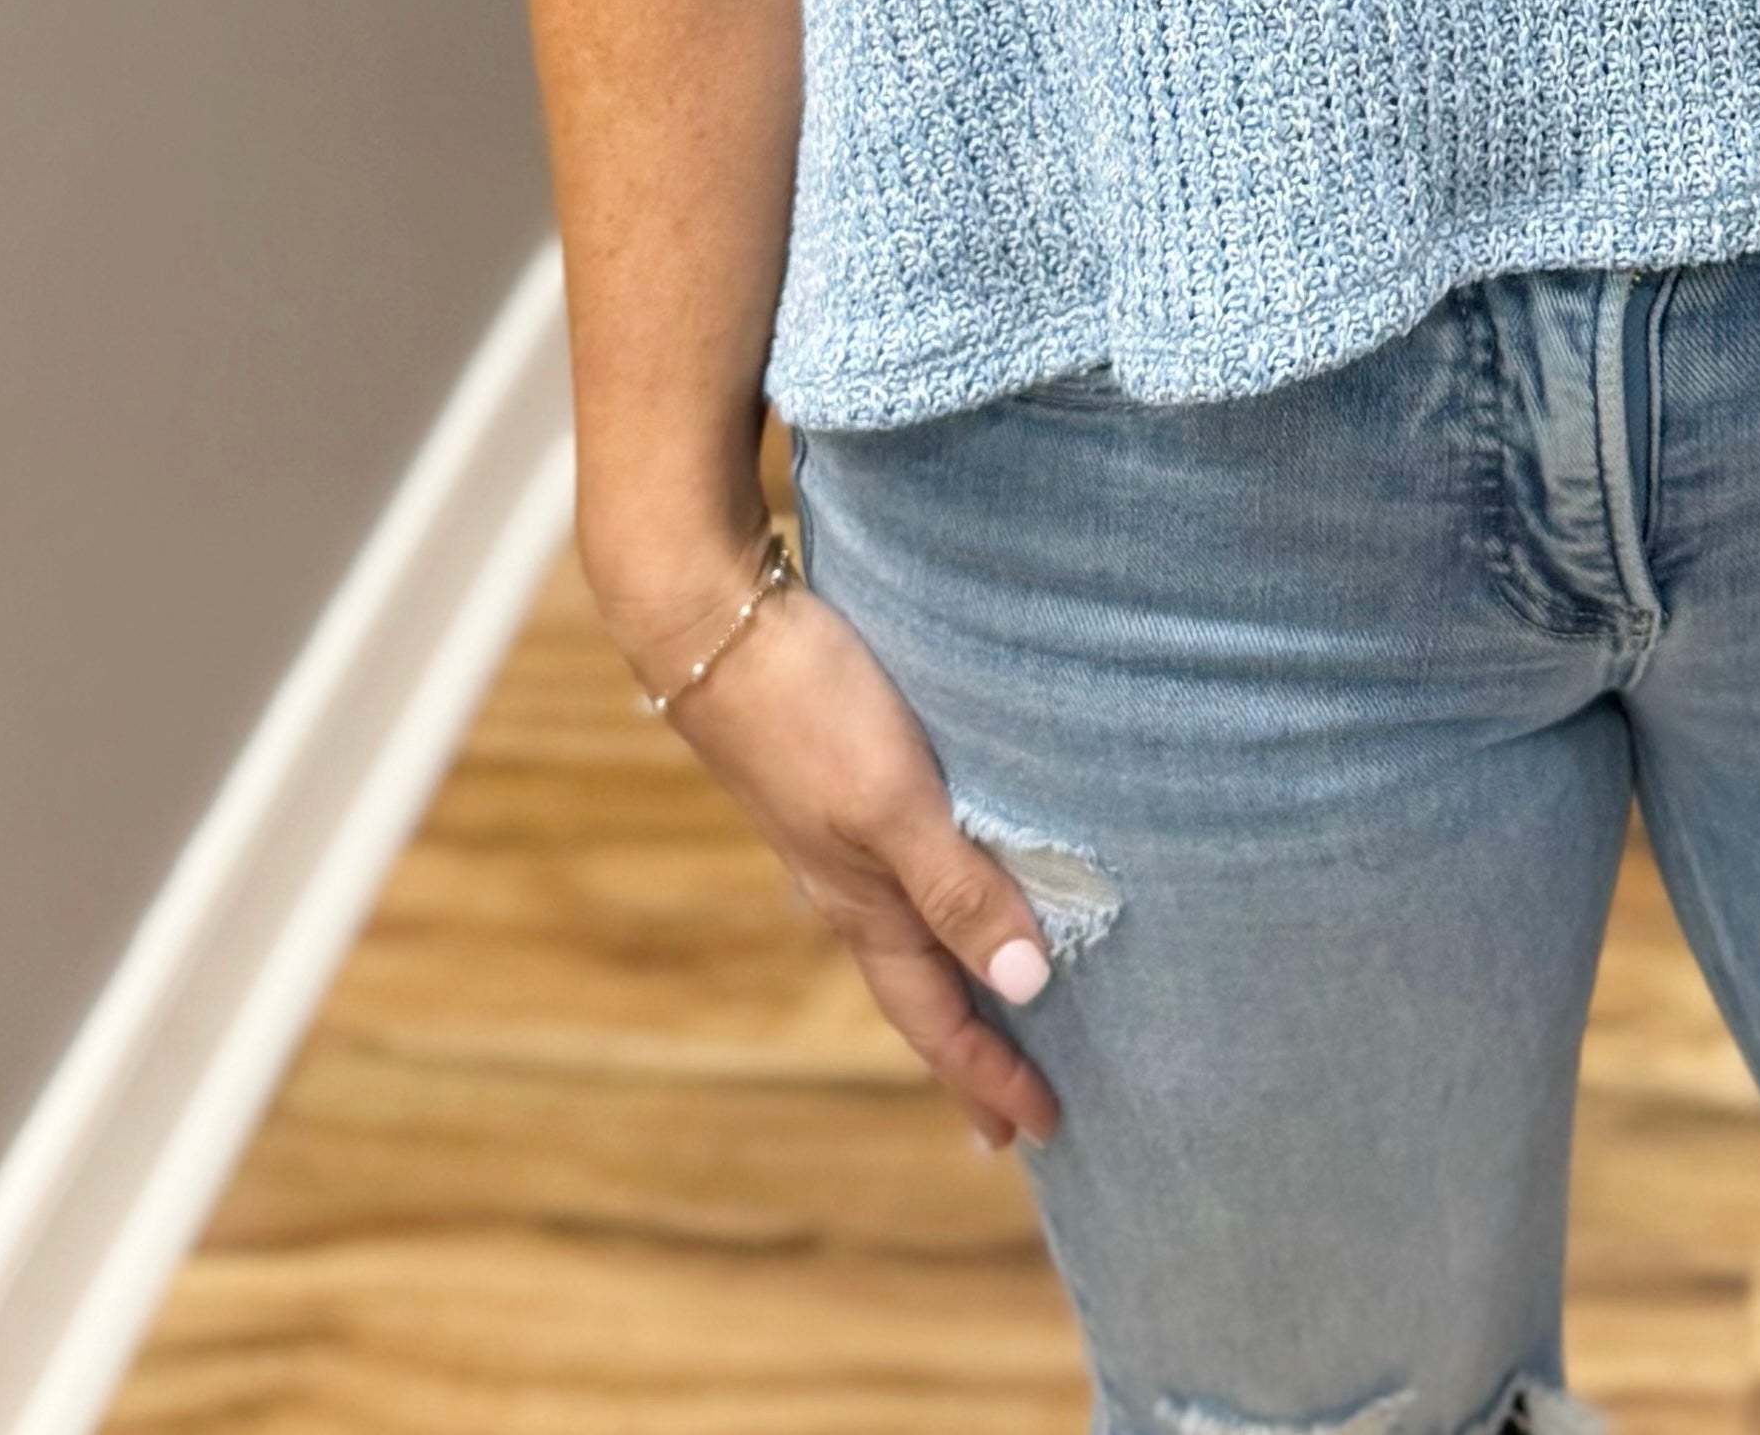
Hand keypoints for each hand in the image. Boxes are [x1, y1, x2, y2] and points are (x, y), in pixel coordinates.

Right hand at [609, 547, 1061, 1150]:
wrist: (717, 630)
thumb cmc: (809, 711)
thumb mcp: (894, 804)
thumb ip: (958, 888)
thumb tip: (1028, 984)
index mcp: (864, 908)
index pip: (937, 1020)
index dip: (990, 1075)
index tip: (1041, 1129)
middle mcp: (851, 889)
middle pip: (923, 992)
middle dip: (970, 1053)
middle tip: (1011, 1111)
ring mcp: (840, 841)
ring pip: (913, 937)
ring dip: (958, 981)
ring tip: (998, 1008)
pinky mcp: (842, 788)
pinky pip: (907, 876)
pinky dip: (942, 909)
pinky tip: (956, 883)